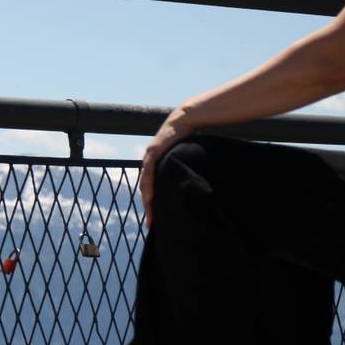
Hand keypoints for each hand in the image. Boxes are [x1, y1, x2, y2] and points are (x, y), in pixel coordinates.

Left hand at [140, 110, 193, 228]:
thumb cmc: (189, 139)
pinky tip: (149, 196)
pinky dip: (148, 184)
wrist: (185, 120)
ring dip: (147, 200)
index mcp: (158, 167)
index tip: (157, 220)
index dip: (154, 204)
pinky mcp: (153, 152)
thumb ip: (185, 171)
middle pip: (147, 190)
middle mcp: (151, 164)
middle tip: (151, 224)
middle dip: (149, 207)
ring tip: (150, 213)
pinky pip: (148, 172)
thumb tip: (198, 185)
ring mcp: (150, 158)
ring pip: (145, 184)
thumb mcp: (185, 159)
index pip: (153, 189)